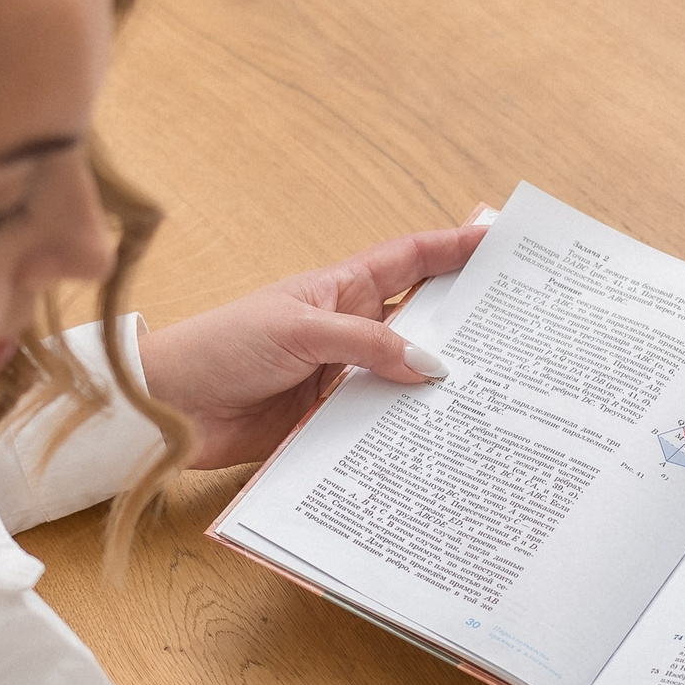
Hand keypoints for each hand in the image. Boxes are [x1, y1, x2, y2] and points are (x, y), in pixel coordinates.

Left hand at [136, 224, 487, 469]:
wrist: (166, 409)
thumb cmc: (221, 348)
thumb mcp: (298, 331)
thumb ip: (366, 345)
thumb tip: (431, 366)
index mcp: (339, 290)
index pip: (409, 261)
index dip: (453, 249)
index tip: (500, 243)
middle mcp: (347, 332)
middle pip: (420, 323)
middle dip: (465, 325)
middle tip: (518, 334)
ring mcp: (341, 378)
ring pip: (405, 380)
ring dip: (439, 388)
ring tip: (494, 395)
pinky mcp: (330, 423)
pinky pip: (378, 425)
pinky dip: (406, 431)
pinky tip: (439, 441)